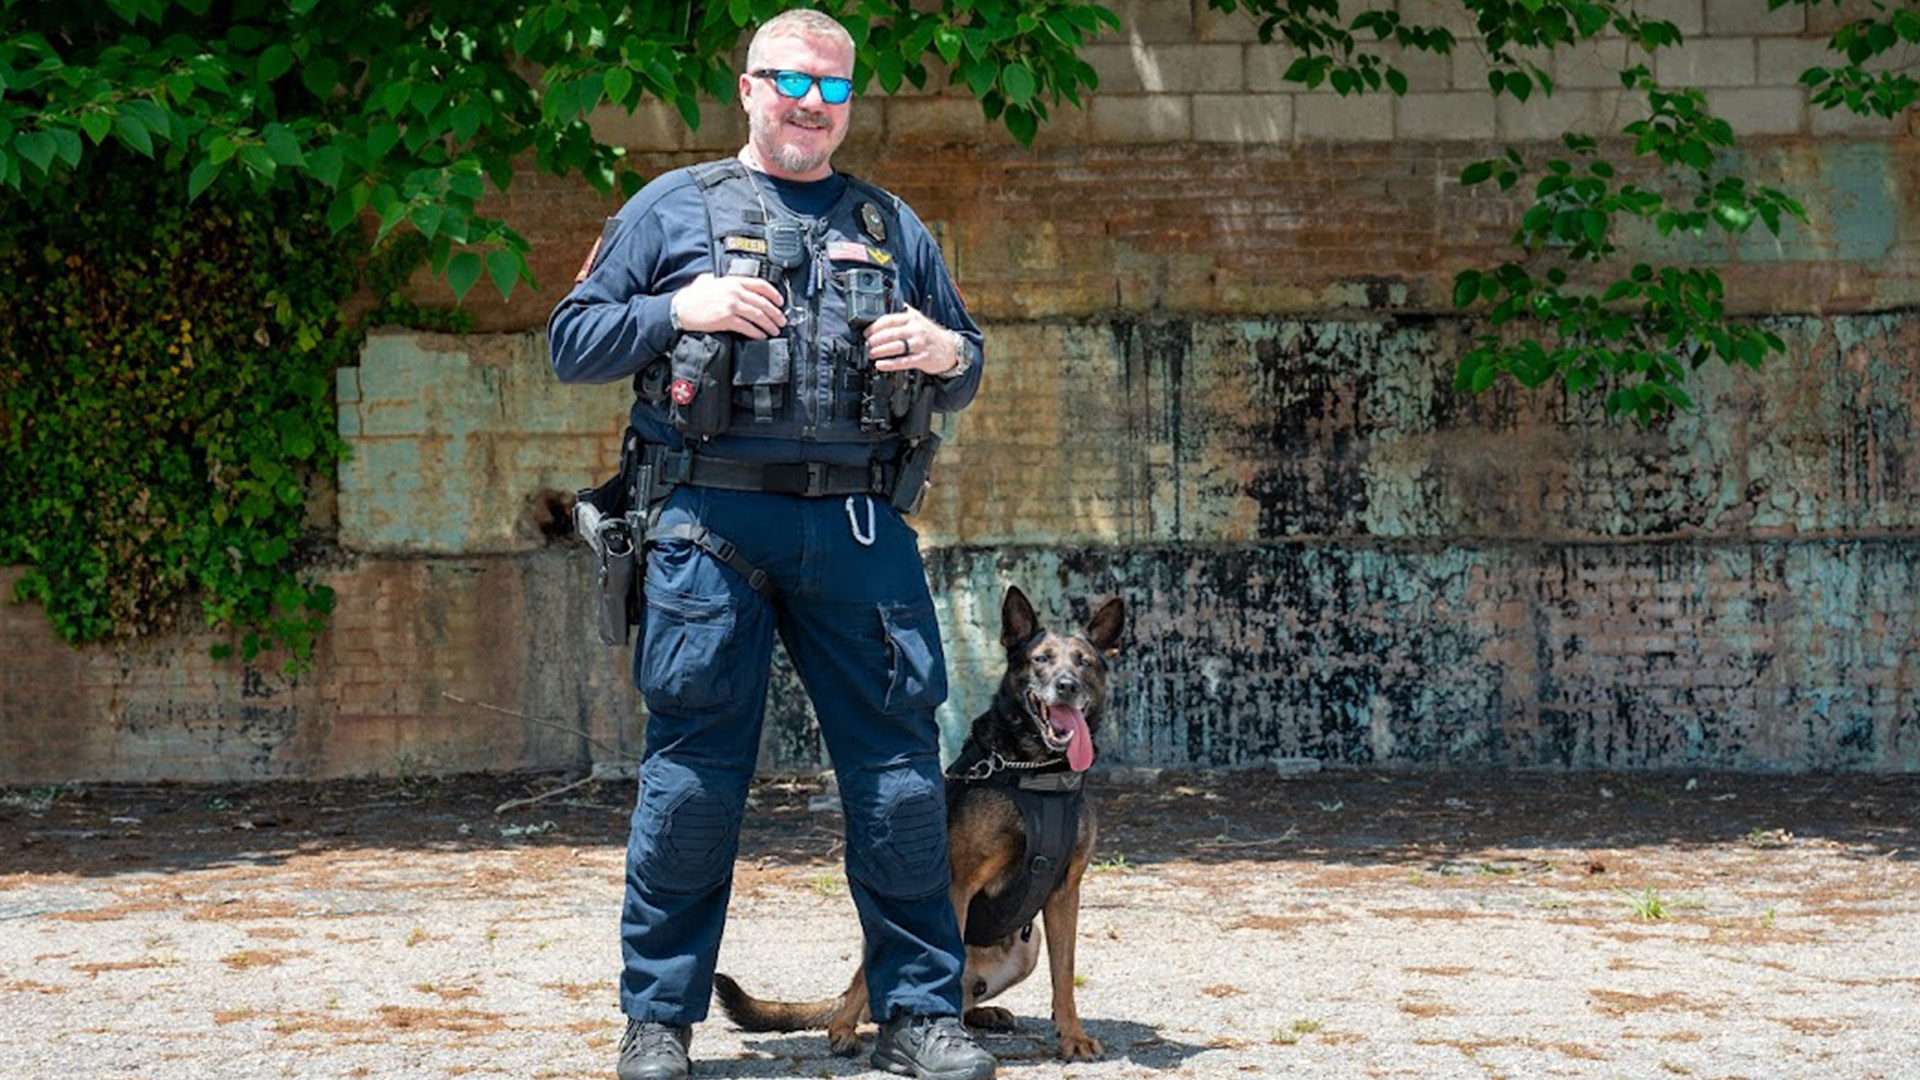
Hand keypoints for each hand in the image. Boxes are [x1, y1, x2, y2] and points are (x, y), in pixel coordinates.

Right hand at [670, 273, 785, 338]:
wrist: (681, 308)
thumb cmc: (694, 296)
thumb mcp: (709, 280)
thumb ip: (722, 280)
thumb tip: (727, 281)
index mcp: (733, 281)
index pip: (761, 285)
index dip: (774, 294)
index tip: (780, 302)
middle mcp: (735, 292)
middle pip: (763, 303)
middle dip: (775, 314)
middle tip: (781, 321)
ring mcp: (731, 306)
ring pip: (758, 316)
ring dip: (769, 325)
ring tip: (774, 331)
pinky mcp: (726, 319)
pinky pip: (747, 327)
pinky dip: (757, 333)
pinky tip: (761, 336)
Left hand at [866, 305, 959, 374]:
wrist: (951, 348)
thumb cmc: (930, 335)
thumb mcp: (918, 319)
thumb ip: (902, 314)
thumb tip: (882, 311)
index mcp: (912, 318)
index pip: (889, 319)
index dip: (874, 327)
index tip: (866, 332)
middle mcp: (916, 329)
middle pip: (890, 333)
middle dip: (874, 340)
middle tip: (866, 344)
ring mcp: (920, 344)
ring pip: (896, 347)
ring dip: (880, 351)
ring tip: (870, 353)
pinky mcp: (922, 358)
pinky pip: (903, 361)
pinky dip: (890, 364)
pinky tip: (880, 364)